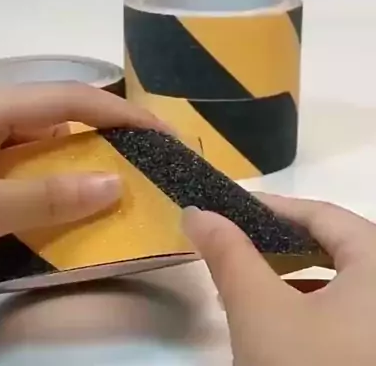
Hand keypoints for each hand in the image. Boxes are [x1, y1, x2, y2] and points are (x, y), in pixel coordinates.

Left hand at [0, 83, 165, 283]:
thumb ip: (47, 197)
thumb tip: (114, 185)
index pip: (70, 99)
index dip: (121, 114)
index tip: (162, 132)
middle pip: (60, 115)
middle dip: (107, 133)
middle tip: (148, 157)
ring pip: (44, 142)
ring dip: (82, 159)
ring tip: (123, 177)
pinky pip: (26, 165)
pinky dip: (55, 180)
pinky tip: (74, 197)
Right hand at [183, 194, 375, 364]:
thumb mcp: (260, 311)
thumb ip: (228, 254)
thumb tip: (196, 212)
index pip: (323, 214)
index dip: (273, 206)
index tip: (231, 209)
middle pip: (337, 244)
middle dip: (283, 240)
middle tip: (240, 242)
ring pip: (345, 280)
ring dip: (298, 273)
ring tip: (256, 280)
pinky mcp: (375, 346)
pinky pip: (353, 311)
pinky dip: (316, 305)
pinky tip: (290, 323)